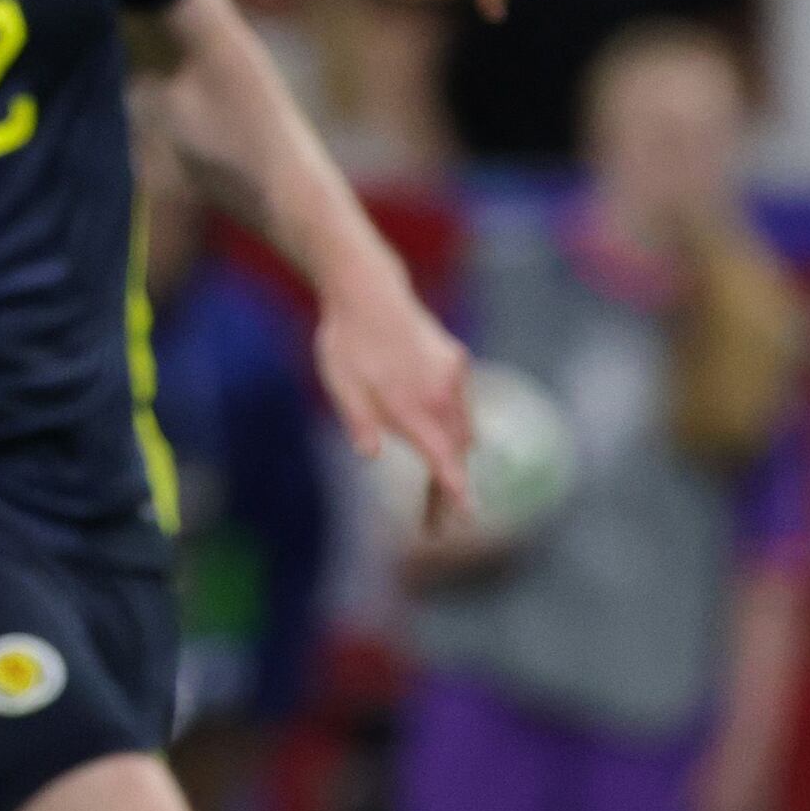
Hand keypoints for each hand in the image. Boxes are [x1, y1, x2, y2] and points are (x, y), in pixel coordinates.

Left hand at [313, 272, 473, 530]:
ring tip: (437, 482)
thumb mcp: (341, 385)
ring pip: (464, 426)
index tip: (469, 512)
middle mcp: (442, 392)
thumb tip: (370, 454)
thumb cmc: (346, 341)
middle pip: (458, 449)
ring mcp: (454, 374)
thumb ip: (360, 421)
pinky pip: (461, 404)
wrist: (368, 290)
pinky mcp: (457, 360)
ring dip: (453, 452)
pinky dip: (451, 422)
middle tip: (437, 520)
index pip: (442, 457)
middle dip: (452, 481)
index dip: (455, 488)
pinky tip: (431, 426)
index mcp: (413, 403)